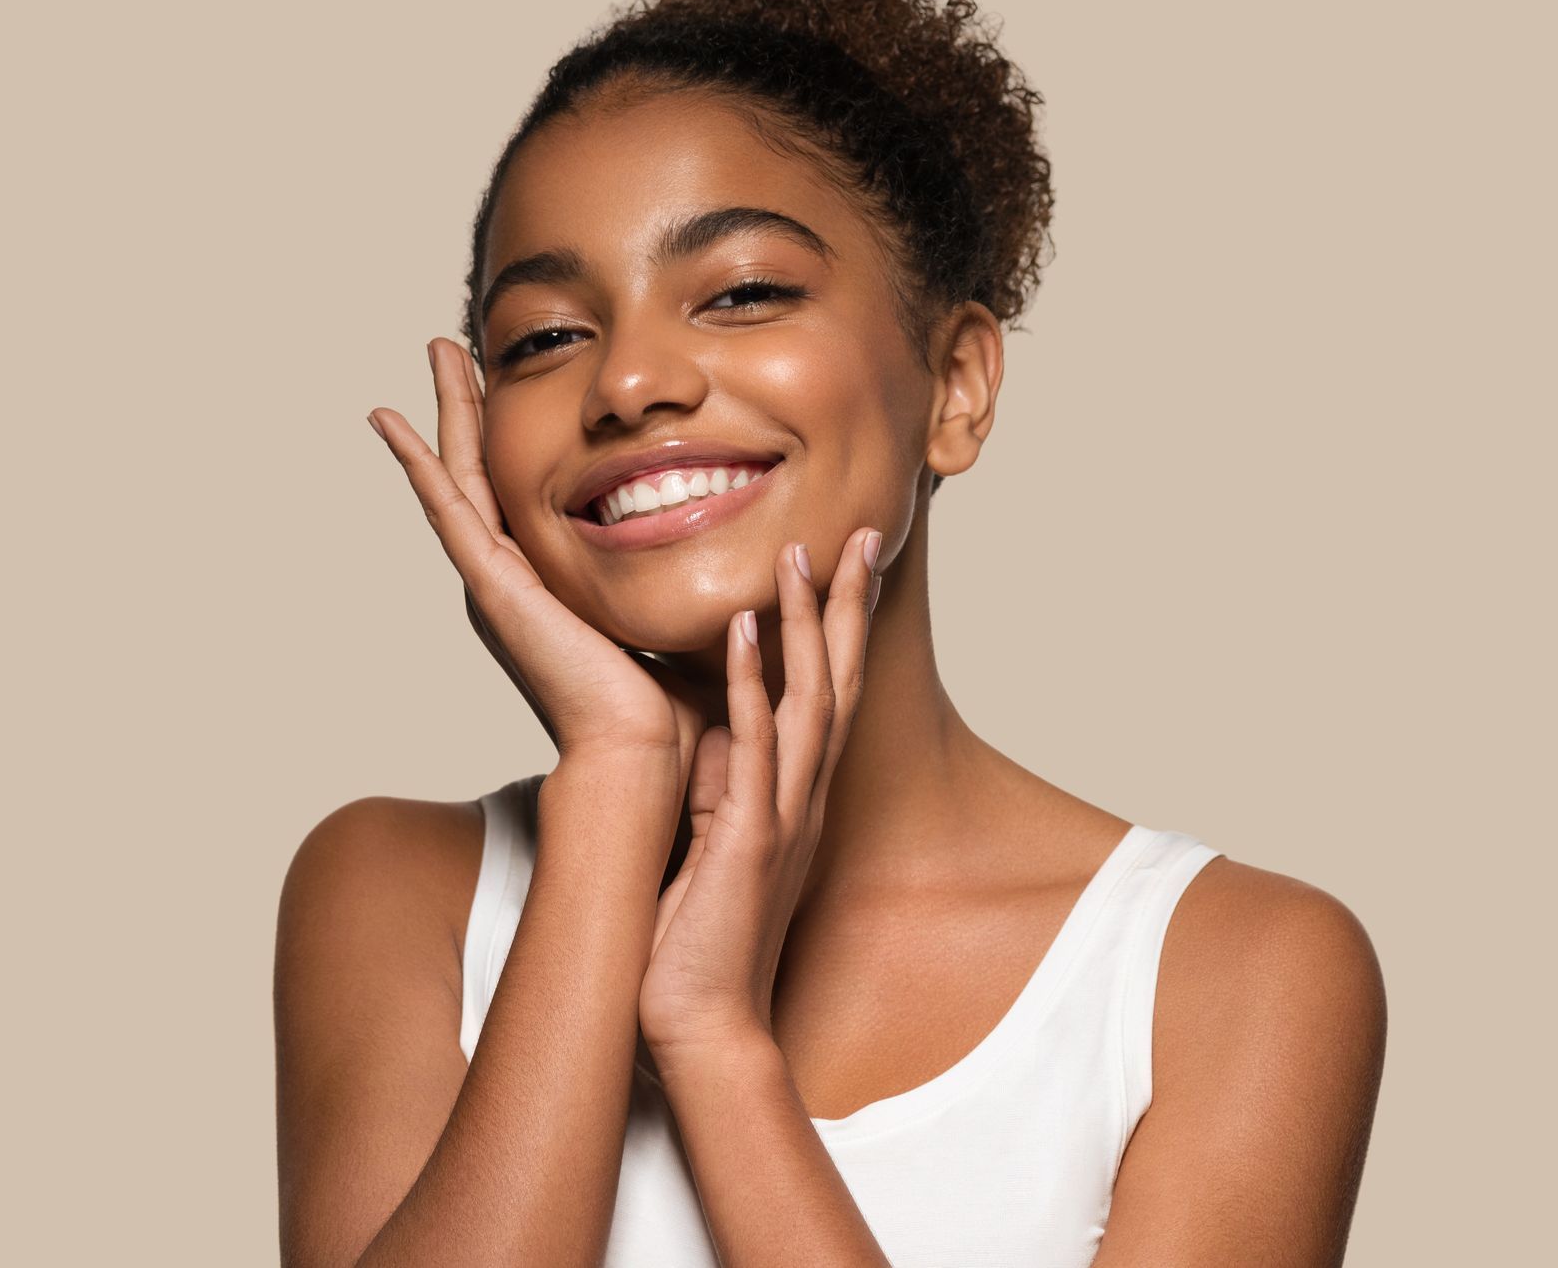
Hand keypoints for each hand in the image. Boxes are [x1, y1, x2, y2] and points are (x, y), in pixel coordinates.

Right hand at [366, 337, 709, 799]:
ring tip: (436, 351)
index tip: (512, 378)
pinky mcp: (492, 586)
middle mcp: (513, 579)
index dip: (514, 433)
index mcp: (549, 585)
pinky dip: (417, 463)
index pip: (524, 490)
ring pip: (460, 475)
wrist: (643, 753)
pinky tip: (390, 421)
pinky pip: (447, 508)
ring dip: (447, 411)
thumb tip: (722, 544)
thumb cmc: (667, 706)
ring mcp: (496, 580)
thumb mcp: (670, 617)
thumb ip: (680, 580)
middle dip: (472, 405)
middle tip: (455, 347)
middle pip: (484, 470)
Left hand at [637, 528, 882, 1058]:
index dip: (838, 627)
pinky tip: (747, 632)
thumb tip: (711, 726)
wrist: (702, 1024)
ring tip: (800, 554)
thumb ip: (725, 784)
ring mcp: (784, 816)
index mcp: (796, 796)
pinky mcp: (751, 841)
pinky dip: (753, 688)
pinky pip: (754, 750)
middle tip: (856, 532)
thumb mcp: (718, 843)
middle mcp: (804, 797)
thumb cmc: (701, 940)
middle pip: (838, 682)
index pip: (828, 693)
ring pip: (810, 703)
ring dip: (807, 626)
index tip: (840, 563)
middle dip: (846, 605)